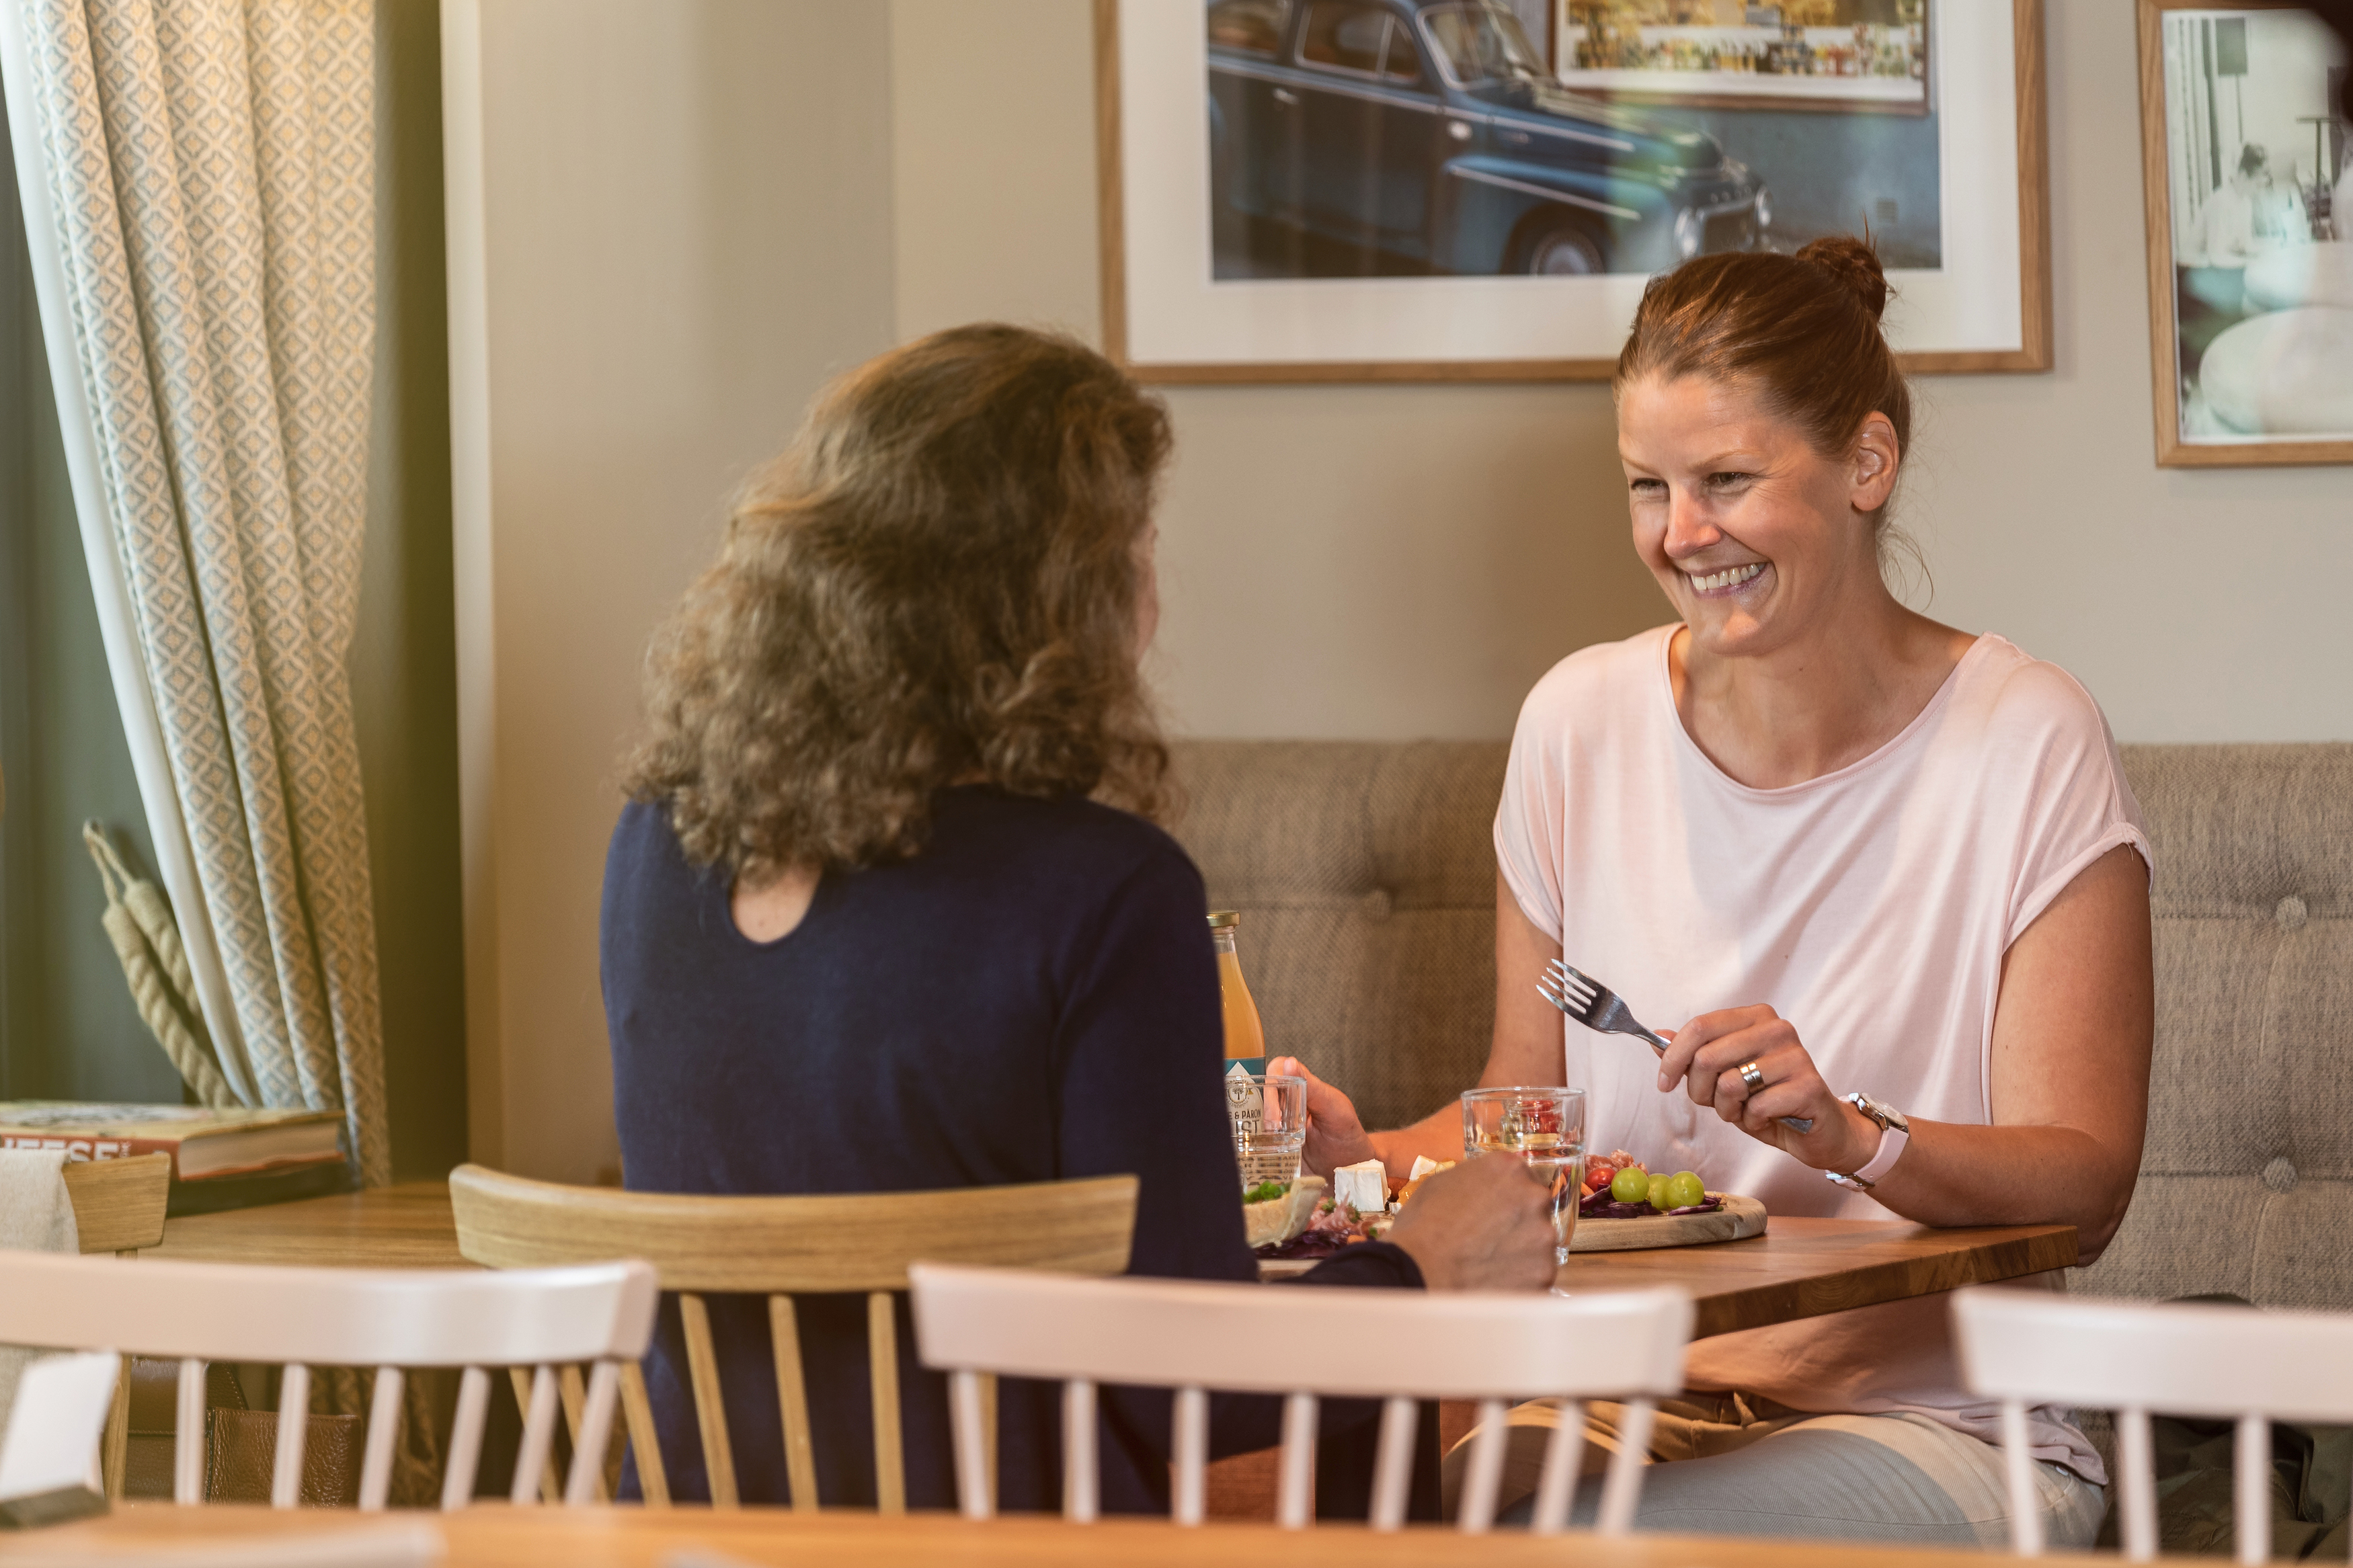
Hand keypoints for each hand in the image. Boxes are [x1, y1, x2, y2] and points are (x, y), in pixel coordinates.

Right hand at [1265, 1056, 1378, 1177]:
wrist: (1347, 1171)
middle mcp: (1286, 1101)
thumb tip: (1289, 1063)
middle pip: (1261, 1091)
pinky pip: (1256, 1135)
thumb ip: (1314, 1088)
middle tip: (1275, 1127)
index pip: (1277, 1071)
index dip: (1272, 1085)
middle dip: (1265, 1108)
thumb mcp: (1334, 1111)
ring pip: (1255, 1112)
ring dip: (1259, 1124)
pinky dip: (1257, 1139)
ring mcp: (1277, 1122)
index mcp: (1304, 1087)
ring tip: (1274, 1139)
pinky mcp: (1272, 1142)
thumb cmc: (1347, 1137)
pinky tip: (1265, 1147)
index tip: (1278, 1105)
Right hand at [1384, 1156, 1558, 1292]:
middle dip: (1519, 1224)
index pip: (1522, 1177)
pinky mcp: (1544, 1271)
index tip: (1497, 1212)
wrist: (1418, 1271)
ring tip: (1489, 1265)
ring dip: (1521, 1254)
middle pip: (1536, 1209)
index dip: (1508, 1197)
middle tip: (1491, 1241)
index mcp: (1509, 1168)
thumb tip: (1484, 1191)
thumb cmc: (1422, 1227)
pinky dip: (1521, 1281)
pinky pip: (1536, 1275)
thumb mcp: (1443, 1183)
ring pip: (1539, 1244)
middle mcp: (1533, 1196)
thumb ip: (1476, 1181)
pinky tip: (1495, 1282)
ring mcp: (1544, 1235)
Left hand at [1654, 1007, 1877, 1170]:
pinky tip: (1765, 1119)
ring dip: (1726, 1109)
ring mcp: (1796, 1056)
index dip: (1673, 1057)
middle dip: (1700, 1091)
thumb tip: (1657, 1037)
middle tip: (1715, 1104)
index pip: (1700, 1026)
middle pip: (1708, 1057)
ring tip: (1744, 1111)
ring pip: (1729, 1084)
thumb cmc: (1768, 1100)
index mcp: (1755, 1017)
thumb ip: (1693, 1056)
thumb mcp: (1723, 1076)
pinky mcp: (1809, 1086)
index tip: (1664, 1083)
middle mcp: (1777, 1029)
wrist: (1819, 1130)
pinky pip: (1755, 1107)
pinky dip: (1751, 1122)